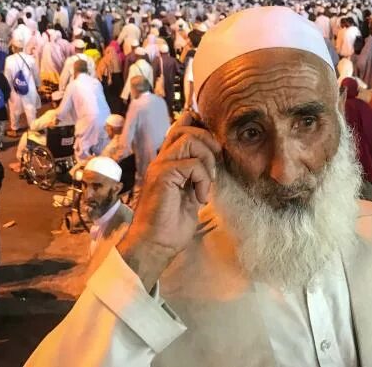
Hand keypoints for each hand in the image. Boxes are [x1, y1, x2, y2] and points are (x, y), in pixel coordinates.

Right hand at [117, 112, 220, 289]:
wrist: (155, 245)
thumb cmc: (172, 225)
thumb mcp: (191, 195)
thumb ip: (197, 176)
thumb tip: (213, 160)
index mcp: (167, 163)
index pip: (179, 130)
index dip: (197, 126)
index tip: (213, 143)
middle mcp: (161, 160)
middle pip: (185, 128)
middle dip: (208, 140)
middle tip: (216, 163)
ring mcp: (160, 166)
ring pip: (189, 139)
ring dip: (207, 159)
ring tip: (207, 183)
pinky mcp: (163, 175)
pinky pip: (192, 163)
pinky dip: (203, 179)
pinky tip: (201, 197)